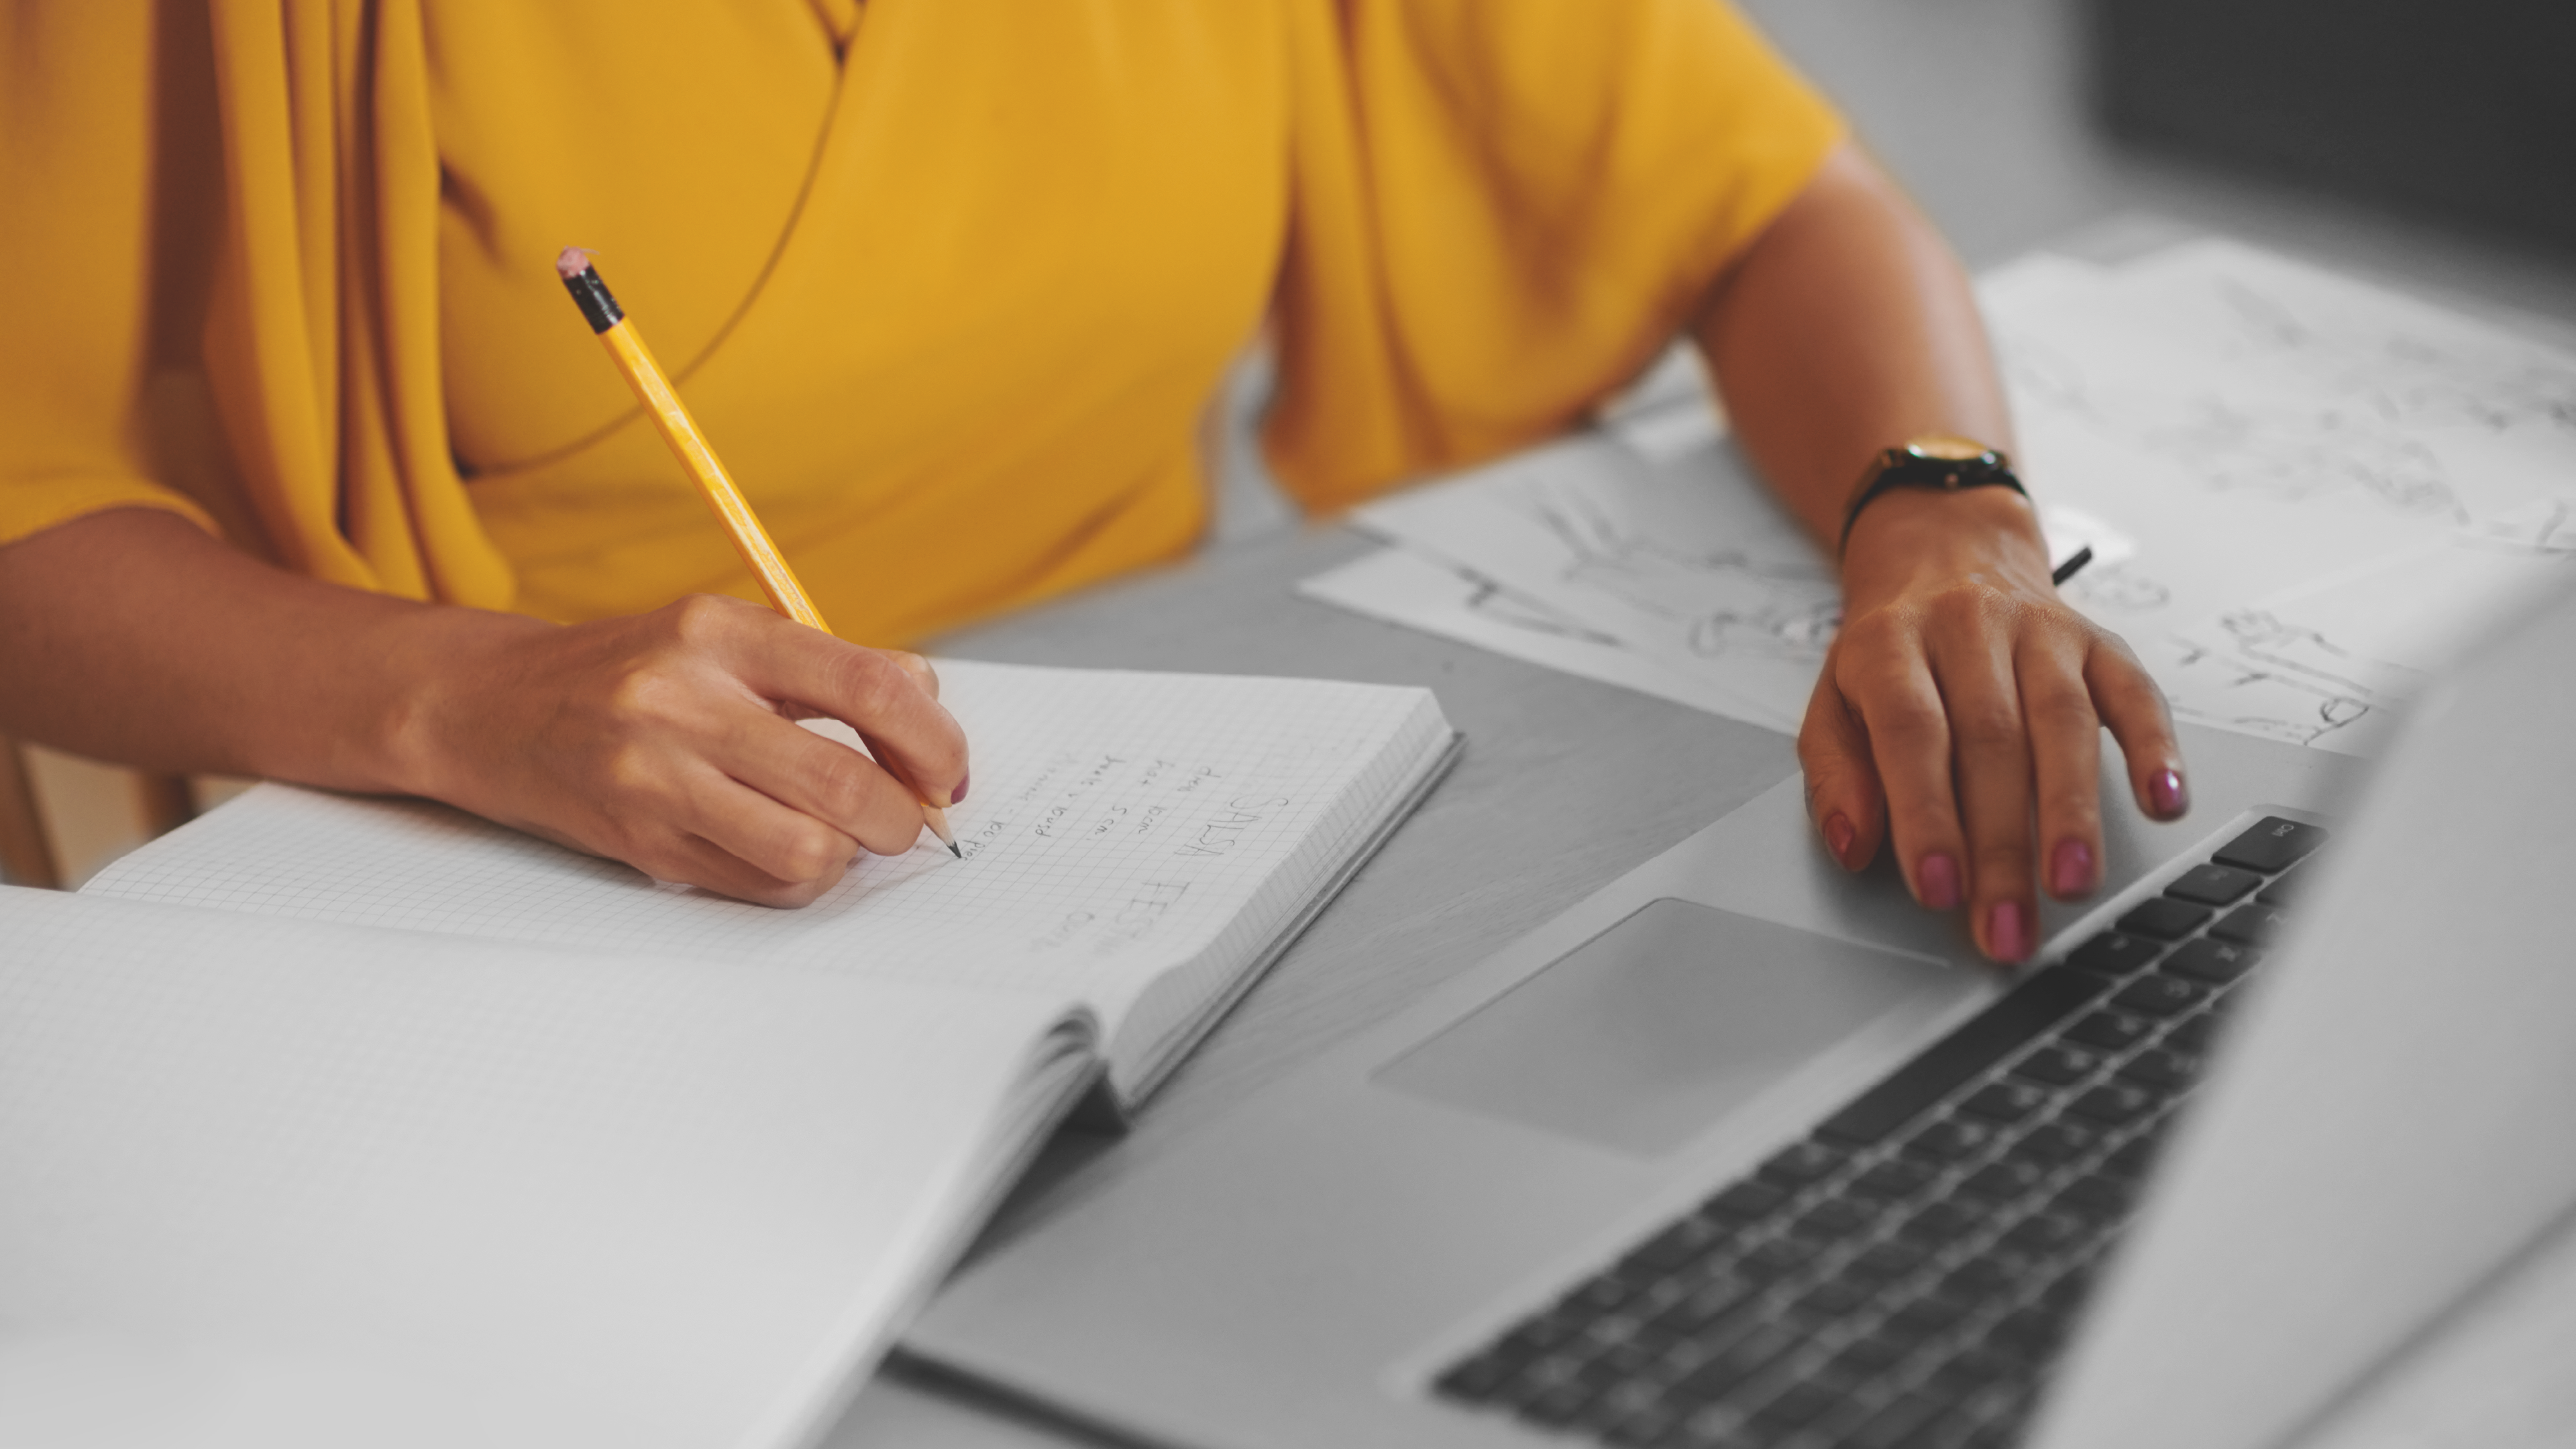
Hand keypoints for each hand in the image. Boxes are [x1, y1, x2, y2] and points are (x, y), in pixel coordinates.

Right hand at [397, 594, 968, 906]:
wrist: (492, 706)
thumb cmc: (630, 670)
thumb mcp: (722, 633)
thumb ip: (827, 664)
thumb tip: (929, 705)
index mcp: (722, 634)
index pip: (871, 689)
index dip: (934, 741)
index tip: (947, 768)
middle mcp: (687, 703)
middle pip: (846, 785)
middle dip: (903, 816)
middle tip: (906, 816)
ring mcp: (658, 780)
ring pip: (809, 851)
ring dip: (849, 855)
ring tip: (838, 833)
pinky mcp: (643, 846)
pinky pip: (761, 886)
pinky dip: (798, 879)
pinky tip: (785, 848)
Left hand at [1798, 488, 2186, 961]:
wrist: (1941, 551)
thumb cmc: (1889, 651)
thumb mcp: (1833, 701)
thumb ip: (1835, 775)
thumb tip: (1852, 846)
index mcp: (1890, 645)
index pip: (1911, 733)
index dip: (1925, 813)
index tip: (1938, 888)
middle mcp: (1967, 628)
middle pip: (1991, 741)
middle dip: (2000, 846)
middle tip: (2006, 925)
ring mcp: (2040, 631)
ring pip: (2063, 721)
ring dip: (2071, 810)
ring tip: (2073, 883)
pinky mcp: (2098, 640)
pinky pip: (2133, 691)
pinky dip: (2154, 747)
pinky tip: (2163, 801)